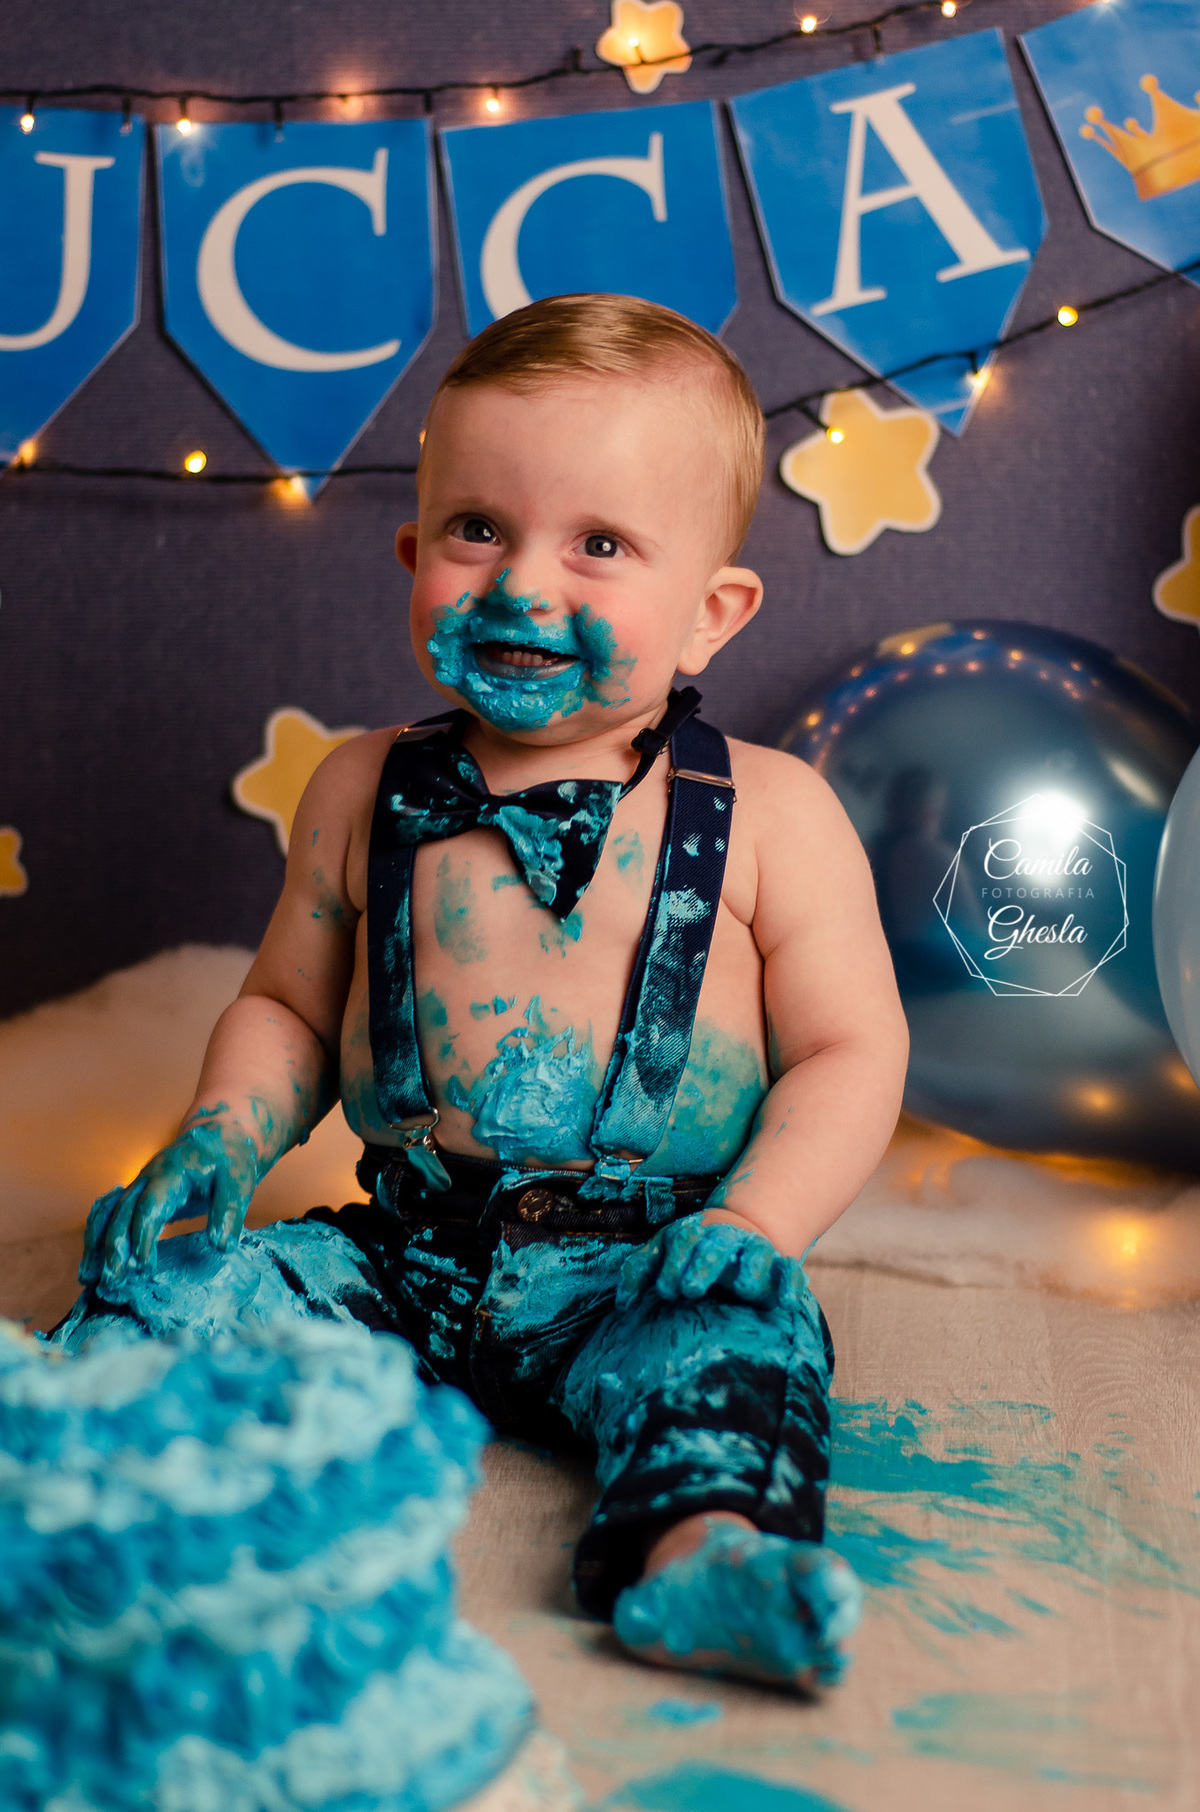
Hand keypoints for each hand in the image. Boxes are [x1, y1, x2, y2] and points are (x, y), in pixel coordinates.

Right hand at [81, 1120, 258, 1283]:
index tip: (142, 1269)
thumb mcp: (239, 1181)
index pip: (150, 1207)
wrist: (219, 1136)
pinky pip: (107, 1213)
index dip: (143, 1238)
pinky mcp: (137, 1193)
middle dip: (114, 1248)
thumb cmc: (230, 1159)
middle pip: (121, 1213)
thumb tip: (222, 1248)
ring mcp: (138, 1184)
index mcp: (170, 1172)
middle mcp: (147, 1177)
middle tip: (114, 1281)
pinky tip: (91, 1262)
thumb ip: (230, 1212)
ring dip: (97, 1244)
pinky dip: (96, 1236)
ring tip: (90, 1278)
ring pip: (107, 1213)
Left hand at [616, 1212, 802, 1310]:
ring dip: (749, 1267)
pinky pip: (790, 1272)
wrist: (742, 1232)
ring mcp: (755, 1250)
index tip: (665, 1290)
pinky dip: (791, 1283)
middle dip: (704, 1264)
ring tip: (742, 1287)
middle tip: (691, 1288)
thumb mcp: (664, 1253)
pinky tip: (787, 1301)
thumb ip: (641, 1271)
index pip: (682, 1241)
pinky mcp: (781, 1266)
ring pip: (755, 1254)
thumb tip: (623, 1304)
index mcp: (695, 1233)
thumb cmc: (692, 1253)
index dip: (673, 1264)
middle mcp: (727, 1239)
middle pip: (717, 1246)